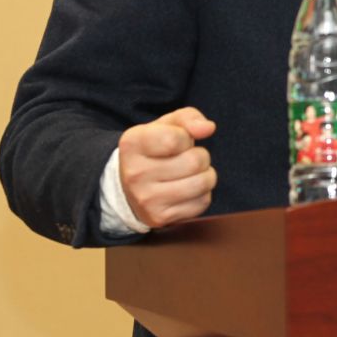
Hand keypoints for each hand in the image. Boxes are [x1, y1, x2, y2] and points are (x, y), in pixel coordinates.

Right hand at [118, 107, 217, 228]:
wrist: (128, 188)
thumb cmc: (153, 150)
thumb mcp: (165, 126)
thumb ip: (188, 118)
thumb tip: (208, 128)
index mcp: (132, 144)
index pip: (175, 138)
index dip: (186, 137)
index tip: (179, 140)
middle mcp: (135, 173)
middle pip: (194, 161)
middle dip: (201, 156)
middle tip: (188, 158)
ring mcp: (146, 199)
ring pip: (202, 183)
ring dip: (206, 175)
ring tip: (192, 173)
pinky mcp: (160, 218)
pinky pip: (202, 203)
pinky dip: (202, 194)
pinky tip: (187, 190)